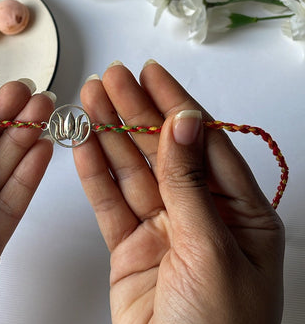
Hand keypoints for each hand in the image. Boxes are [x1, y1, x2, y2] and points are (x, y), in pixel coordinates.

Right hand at [73, 61, 283, 323]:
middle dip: (135, 111)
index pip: (204, 143)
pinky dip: (94, 173)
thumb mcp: (213, 251)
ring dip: (110, 134)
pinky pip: (110, 202)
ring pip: (131, 171)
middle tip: (111, 79)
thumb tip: (184, 124)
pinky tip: (83, 143)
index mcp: (239, 212)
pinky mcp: (129, 246)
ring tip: (90, 100)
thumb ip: (191, 185)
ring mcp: (162, 228)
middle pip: (162, 150)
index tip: (151, 73)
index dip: (176, 103)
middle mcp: (200, 214)